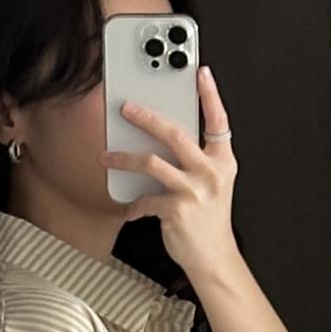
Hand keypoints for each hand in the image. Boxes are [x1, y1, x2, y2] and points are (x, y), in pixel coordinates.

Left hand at [102, 63, 238, 285]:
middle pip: (175, 133)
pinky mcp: (177, 210)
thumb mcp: (212, 186)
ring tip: (108, 156)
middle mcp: (211, 172)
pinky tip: (130, 208)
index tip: (200, 72)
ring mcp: (194, 191)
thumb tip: (162, 141)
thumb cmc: (209, 222)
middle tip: (127, 108)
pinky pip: (145, 199)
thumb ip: (195, 161)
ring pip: (152, 162)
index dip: (210, 95)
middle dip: (147, 118)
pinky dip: (134, 204)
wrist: (214, 259)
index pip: (218, 121)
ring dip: (124, 158)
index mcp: (222, 162)